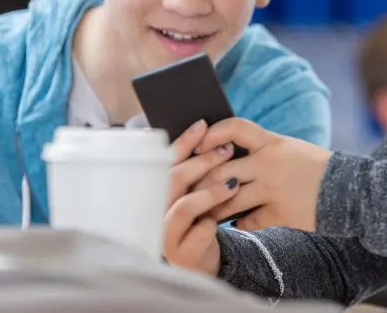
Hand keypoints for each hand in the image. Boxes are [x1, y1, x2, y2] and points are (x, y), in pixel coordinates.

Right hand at [162, 120, 240, 275]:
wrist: (200, 261)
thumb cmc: (197, 220)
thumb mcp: (192, 194)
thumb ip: (194, 172)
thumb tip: (210, 134)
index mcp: (153, 193)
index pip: (165, 162)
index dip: (183, 142)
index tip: (202, 125)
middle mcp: (153, 213)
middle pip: (173, 180)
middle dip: (202, 162)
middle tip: (227, 150)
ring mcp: (165, 236)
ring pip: (184, 207)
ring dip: (210, 192)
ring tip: (233, 183)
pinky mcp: (181, 255)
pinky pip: (197, 234)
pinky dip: (211, 224)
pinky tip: (223, 219)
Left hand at [191, 118, 332, 231]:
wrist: (350, 190)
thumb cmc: (315, 167)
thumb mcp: (290, 148)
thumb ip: (262, 149)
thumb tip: (223, 153)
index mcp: (273, 142)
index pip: (235, 128)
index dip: (212, 134)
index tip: (199, 144)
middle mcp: (270, 164)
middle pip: (221, 170)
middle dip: (202, 181)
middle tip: (191, 188)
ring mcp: (274, 190)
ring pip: (228, 199)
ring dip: (213, 207)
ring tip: (205, 210)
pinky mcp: (280, 214)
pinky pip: (248, 221)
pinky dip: (239, 223)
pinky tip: (236, 222)